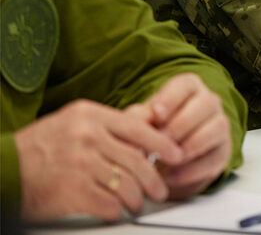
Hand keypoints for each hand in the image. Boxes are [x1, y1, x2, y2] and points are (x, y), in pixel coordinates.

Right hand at [14, 98, 182, 221]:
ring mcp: (80, 163)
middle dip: (153, 179)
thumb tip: (148, 128)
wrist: (3, 171)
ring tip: (136, 204)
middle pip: (136, 159)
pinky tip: (115, 211)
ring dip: (136, 199)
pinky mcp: (72, 191)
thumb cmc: (37, 149)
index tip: (176, 154)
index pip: (137, 128)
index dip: (162, 143)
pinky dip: (115, 211)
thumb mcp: (71, 123)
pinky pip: (108, 204)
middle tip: (159, 190)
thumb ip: (107, 125)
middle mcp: (87, 136)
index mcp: (89, 115)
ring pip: (126, 184)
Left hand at [129, 73, 233, 199]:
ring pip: (218, 126)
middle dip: (182, 124)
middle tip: (161, 141)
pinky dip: (192, 170)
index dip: (172, 98)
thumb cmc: (153, 132)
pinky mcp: (223, 152)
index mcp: (189, 88)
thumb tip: (135, 122)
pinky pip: (215, 158)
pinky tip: (170, 177)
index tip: (157, 115)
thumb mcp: (142, 122)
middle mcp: (210, 102)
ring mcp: (220, 126)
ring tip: (168, 159)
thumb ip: (138, 118)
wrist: (165, 161)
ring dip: (192, 144)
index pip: (185, 85)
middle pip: (206, 103)